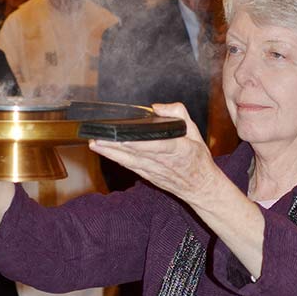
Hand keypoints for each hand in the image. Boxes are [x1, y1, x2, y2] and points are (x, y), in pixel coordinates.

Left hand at [90, 102, 218, 206]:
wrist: (201, 188)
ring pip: (129, 161)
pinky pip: (130, 166)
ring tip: (95, 143)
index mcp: (178, 149)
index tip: (122, 136)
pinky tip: (104, 152)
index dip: (137, 142)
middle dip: (115, 145)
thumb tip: (157, 107)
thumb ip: (178, 114)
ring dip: (110, 152)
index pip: (156, 145)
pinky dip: (116, 159)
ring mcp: (154, 171)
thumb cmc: (198, 159)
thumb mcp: (195, 132)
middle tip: (97, 136)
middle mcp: (164, 161)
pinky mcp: (148, 176)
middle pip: (135, 153)